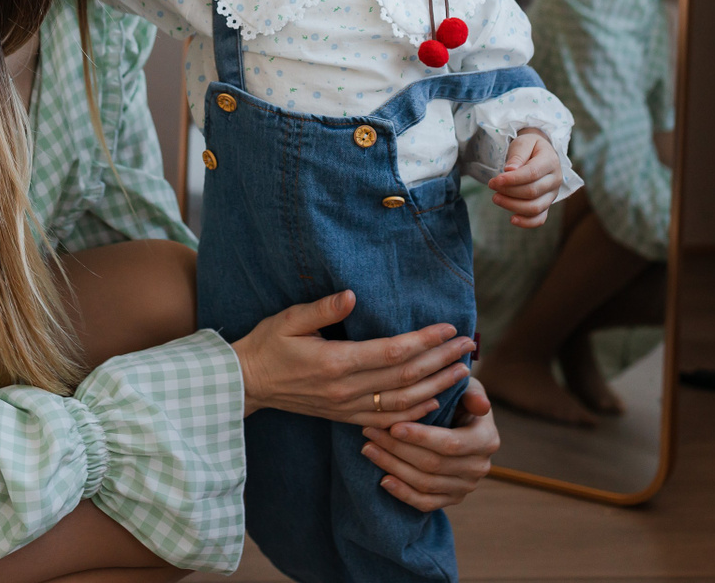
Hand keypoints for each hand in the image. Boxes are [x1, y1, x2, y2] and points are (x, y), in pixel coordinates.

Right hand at [232, 290, 475, 427]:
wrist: (246, 385)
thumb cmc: (267, 345)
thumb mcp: (288, 319)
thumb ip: (322, 308)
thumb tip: (352, 295)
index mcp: (335, 362)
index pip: (392, 351)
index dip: (425, 340)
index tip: (448, 327)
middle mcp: (346, 389)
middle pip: (406, 376)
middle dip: (441, 360)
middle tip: (468, 345)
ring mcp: (346, 407)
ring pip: (403, 402)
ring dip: (436, 386)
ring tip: (462, 371)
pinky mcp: (344, 417)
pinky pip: (387, 419)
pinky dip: (414, 412)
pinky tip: (434, 401)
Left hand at [361, 378, 498, 510]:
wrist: (460, 422)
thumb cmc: (459, 398)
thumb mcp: (468, 388)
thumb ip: (472, 393)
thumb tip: (481, 406)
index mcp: (486, 439)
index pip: (451, 444)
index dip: (421, 437)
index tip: (393, 427)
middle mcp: (479, 467)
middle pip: (433, 464)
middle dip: (398, 449)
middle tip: (370, 432)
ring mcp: (466, 487)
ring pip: (425, 483)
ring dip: (393, 467)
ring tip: (368, 448)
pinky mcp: (452, 499)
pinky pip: (426, 503)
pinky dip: (403, 494)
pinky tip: (383, 480)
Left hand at [489, 128, 564, 227]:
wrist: (540, 153)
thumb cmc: (530, 147)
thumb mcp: (523, 143)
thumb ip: (517, 155)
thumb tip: (510, 170)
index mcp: (551, 161)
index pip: (532, 174)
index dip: (512, 179)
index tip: (495, 181)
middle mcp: (555, 180)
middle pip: (532, 192)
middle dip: (509, 191)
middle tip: (492, 185)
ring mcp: (552, 194)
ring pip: (535, 207)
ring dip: (513, 206)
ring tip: (496, 198)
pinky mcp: (547, 205)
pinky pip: (540, 219)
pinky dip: (527, 222)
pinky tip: (512, 219)